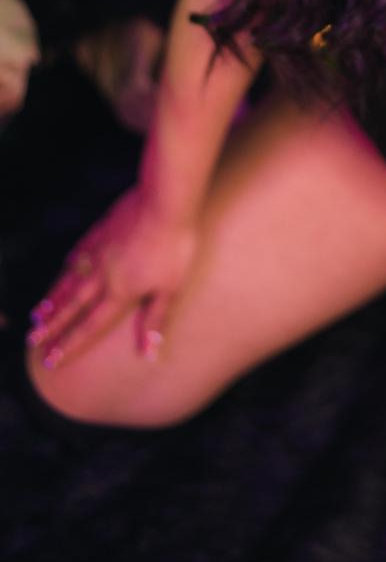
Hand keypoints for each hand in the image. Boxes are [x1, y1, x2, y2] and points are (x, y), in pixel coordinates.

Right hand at [26, 185, 198, 369]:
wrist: (164, 202)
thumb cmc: (175, 246)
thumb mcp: (171, 287)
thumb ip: (155, 319)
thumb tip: (148, 353)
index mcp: (121, 291)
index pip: (91, 325)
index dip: (70, 344)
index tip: (51, 359)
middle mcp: (104, 274)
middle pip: (73, 305)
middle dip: (53, 325)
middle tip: (33, 340)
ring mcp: (100, 250)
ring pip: (71, 279)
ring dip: (55, 298)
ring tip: (40, 313)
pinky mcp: (103, 228)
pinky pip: (82, 249)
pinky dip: (71, 261)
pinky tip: (67, 263)